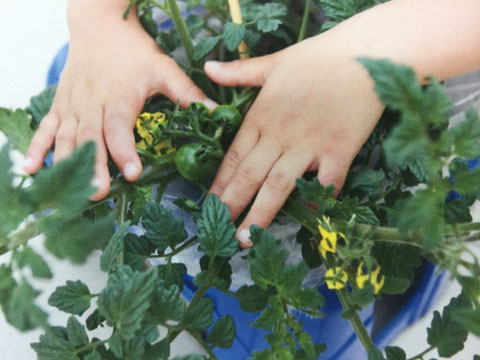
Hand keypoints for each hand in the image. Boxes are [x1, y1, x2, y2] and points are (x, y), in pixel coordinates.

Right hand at [23, 5, 215, 200]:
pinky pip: (45, 128)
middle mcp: (92, 104)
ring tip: (65, 193)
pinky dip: (37, 148)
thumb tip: (217, 113)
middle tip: (97, 194)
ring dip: (65, 166)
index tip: (133, 173)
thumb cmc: (133, 49)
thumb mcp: (164, 68)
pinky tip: (30, 169)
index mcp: (118, 97)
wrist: (97, 23)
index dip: (124, 151)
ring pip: (65, 138)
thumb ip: (188, 94)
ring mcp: (72, 106)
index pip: (119, 128)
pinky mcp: (60, 105)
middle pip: (89, 139)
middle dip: (92, 168)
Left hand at [205, 36, 384, 245]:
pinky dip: (317, 200)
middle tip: (219, 232)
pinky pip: (325, 183)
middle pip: (249, 177)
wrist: (366, 53)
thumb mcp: (273, 62)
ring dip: (260, 215)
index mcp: (261, 116)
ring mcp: (309, 145)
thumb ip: (239, 72)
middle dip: (231, 206)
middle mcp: (279, 135)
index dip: (219, 184)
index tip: (209, 205)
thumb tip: (207, 69)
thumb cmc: (318, 57)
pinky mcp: (339, 151)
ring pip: (278, 186)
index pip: (233, 157)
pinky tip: (308, 216)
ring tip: (246, 238)